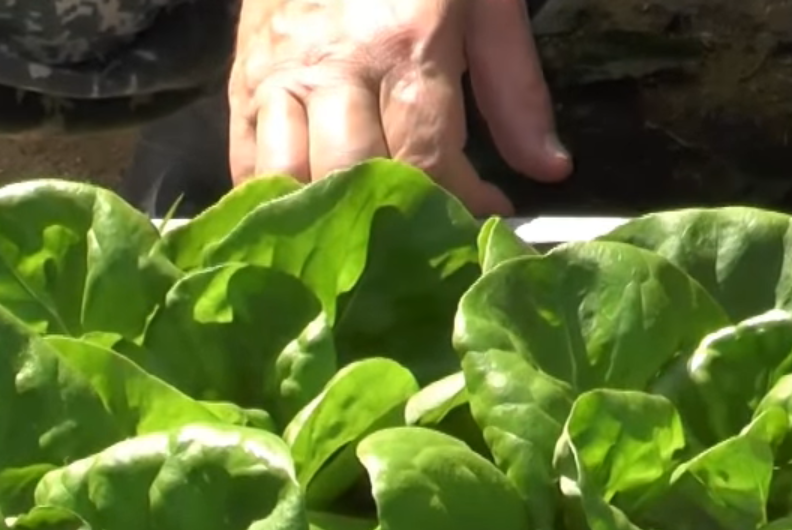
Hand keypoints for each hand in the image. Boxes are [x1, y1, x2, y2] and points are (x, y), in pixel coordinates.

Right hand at [227, 0, 571, 214]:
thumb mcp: (488, 4)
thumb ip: (516, 91)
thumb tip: (550, 171)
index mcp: (404, 47)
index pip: (426, 160)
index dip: (458, 206)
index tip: (485, 216)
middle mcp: (335, 67)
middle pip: (349, 177)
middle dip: (391, 225)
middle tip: (427, 238)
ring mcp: (279, 75)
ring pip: (285, 178)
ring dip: (325, 223)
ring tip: (367, 243)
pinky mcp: (241, 79)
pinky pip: (244, 161)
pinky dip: (273, 203)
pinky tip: (308, 222)